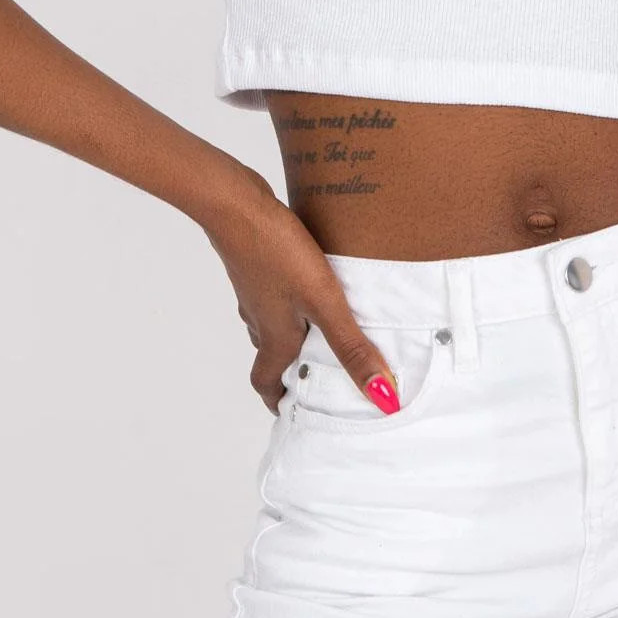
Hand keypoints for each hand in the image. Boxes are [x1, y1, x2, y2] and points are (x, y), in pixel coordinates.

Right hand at [200, 168, 400, 417]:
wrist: (236, 205)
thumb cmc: (277, 254)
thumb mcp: (324, 302)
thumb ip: (351, 346)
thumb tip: (382, 396)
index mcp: (274, 337)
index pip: (267, 382)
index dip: (277, 401)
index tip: (291, 412)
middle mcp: (259, 319)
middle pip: (270, 355)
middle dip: (291, 368)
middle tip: (318, 372)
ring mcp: (253, 290)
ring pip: (270, 323)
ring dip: (291, 333)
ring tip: (322, 329)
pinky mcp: (255, 265)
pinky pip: (272, 295)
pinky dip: (289, 302)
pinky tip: (308, 283)